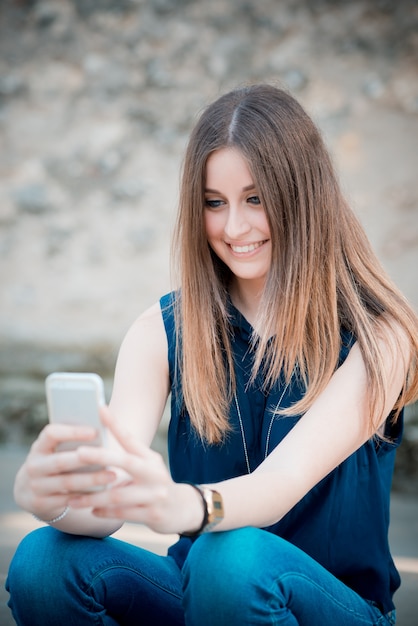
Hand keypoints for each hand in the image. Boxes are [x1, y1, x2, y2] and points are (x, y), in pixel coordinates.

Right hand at [14, 421, 116, 520]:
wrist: (30, 491)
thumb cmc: (54, 460)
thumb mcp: (55, 450)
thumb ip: (72, 442)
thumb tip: (102, 430)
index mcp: (39, 447)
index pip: (51, 434)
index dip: (72, 432)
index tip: (95, 431)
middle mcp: (34, 466)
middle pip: (61, 461)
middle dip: (86, 459)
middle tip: (109, 456)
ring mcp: (36, 486)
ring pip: (67, 482)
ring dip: (91, 480)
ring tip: (112, 476)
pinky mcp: (40, 504)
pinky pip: (68, 500)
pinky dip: (86, 496)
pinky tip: (103, 493)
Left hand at [68, 407, 202, 534]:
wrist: (181, 509)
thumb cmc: (155, 484)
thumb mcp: (147, 466)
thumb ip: (127, 457)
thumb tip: (95, 445)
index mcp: (150, 458)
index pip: (131, 438)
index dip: (116, 424)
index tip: (100, 409)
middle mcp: (155, 473)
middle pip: (126, 462)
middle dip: (101, 457)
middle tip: (79, 453)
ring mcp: (155, 494)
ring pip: (118, 495)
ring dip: (93, 497)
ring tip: (73, 498)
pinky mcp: (153, 515)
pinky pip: (123, 514)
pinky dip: (105, 512)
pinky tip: (92, 511)